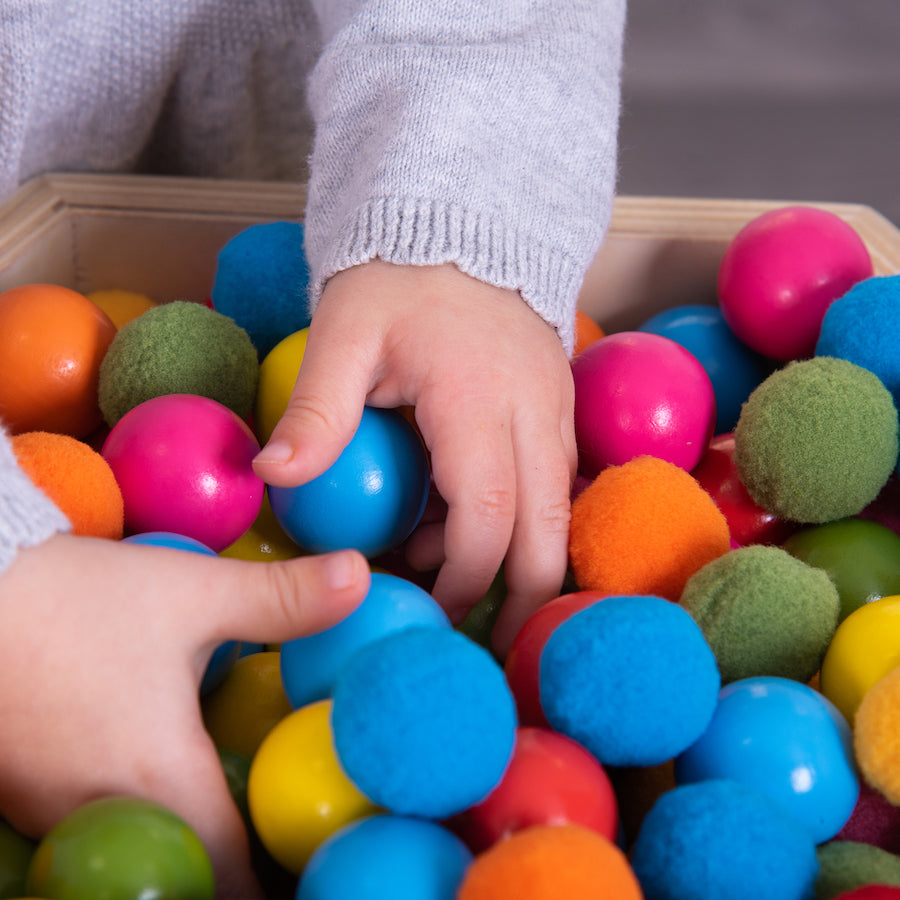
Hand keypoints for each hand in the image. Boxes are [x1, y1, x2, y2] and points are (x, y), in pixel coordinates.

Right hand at [0, 533, 368, 898]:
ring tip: (234, 814)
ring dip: (185, 846)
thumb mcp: (190, 592)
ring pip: (142, 853)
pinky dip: (139, 819)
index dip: (275, 884)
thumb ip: (281, 598)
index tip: (310, 871)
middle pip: (186, 877)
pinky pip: (98, 828)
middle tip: (281, 843)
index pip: (232, 878)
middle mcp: (109, 816)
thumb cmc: (76, 600)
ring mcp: (57, 811)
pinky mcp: (27, 790)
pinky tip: (159, 778)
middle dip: (232, 872)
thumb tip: (362, 576)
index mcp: (164, 780)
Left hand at [253, 261, 575, 655]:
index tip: (430, 606)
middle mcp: (534, 413)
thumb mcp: (345, 335)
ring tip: (450, 566)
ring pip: (558, 513)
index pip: (490, 516)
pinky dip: (522, 521)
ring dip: (518, 558)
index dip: (465, 577)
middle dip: (519, 595)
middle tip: (477, 634)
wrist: (461, 227)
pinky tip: (470, 521)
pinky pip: (553, 484)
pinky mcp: (557, 407)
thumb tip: (272, 477)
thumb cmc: (398, 280)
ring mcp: (555, 410)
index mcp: (479, 402)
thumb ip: (316, 410)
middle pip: (548, 532)